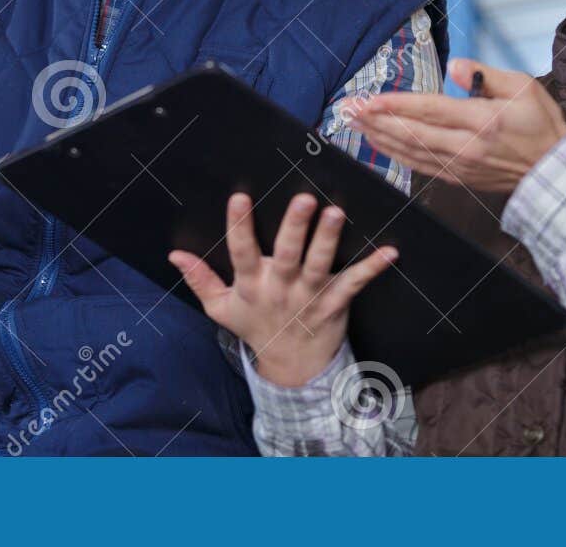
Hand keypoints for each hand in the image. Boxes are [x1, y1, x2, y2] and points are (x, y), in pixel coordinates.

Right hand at [168, 192, 397, 387]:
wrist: (292, 367)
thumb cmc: (256, 327)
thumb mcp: (221, 308)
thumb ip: (200, 279)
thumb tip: (174, 254)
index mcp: (252, 284)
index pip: (242, 252)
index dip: (239, 226)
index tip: (239, 197)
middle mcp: (281, 287)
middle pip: (288, 254)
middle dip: (295, 227)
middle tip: (304, 199)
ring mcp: (310, 296)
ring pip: (320, 264)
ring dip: (328, 239)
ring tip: (336, 212)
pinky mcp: (335, 303)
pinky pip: (355, 283)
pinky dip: (373, 268)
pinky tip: (391, 251)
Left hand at [350, 57, 565, 193]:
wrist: (553, 172)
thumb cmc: (540, 125)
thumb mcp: (523, 87)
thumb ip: (485, 74)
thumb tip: (456, 65)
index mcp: (482, 121)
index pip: (430, 111)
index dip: (397, 106)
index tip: (370, 99)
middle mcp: (466, 147)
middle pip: (411, 133)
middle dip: (375, 120)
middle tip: (347, 108)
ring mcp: (459, 166)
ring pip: (409, 151)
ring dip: (378, 136)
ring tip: (353, 122)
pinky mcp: (456, 177)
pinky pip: (417, 166)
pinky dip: (393, 153)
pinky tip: (376, 142)